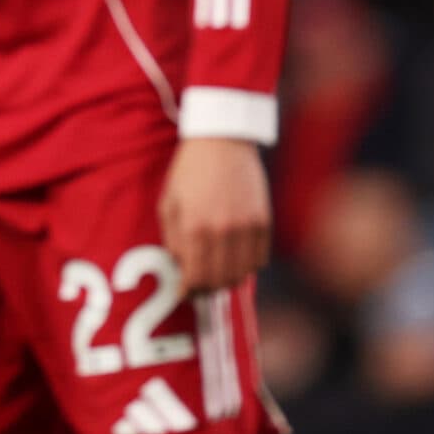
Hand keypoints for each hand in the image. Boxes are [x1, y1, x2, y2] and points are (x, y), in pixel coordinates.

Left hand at [159, 137, 271, 293]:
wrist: (222, 141)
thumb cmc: (189, 171)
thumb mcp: (169, 202)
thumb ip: (173, 239)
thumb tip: (179, 268)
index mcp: (195, 226)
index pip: (195, 276)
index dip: (188, 290)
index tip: (183, 293)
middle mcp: (223, 231)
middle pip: (219, 280)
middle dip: (206, 289)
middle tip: (199, 288)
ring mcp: (247, 227)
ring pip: (242, 274)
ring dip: (227, 281)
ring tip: (216, 276)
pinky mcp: (264, 221)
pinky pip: (259, 259)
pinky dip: (247, 266)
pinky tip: (235, 260)